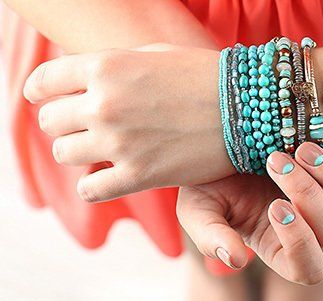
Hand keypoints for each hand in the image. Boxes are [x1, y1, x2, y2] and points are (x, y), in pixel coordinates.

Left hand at [23, 44, 229, 201]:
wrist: (248, 107)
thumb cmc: (203, 76)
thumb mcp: (154, 54)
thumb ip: (112, 66)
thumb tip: (82, 80)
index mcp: (106, 67)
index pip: (43, 83)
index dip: (41, 92)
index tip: (47, 99)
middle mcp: (105, 105)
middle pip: (50, 122)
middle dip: (66, 122)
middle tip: (90, 124)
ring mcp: (120, 143)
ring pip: (64, 155)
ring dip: (79, 151)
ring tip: (105, 147)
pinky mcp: (139, 177)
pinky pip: (90, 190)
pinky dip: (95, 185)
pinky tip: (111, 175)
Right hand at [177, 143, 322, 284]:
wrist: (229, 146)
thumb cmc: (212, 183)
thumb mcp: (199, 209)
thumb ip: (211, 237)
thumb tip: (237, 260)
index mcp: (279, 249)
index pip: (308, 269)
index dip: (299, 243)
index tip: (274, 205)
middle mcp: (312, 234)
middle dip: (309, 195)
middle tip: (277, 161)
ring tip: (304, 150)